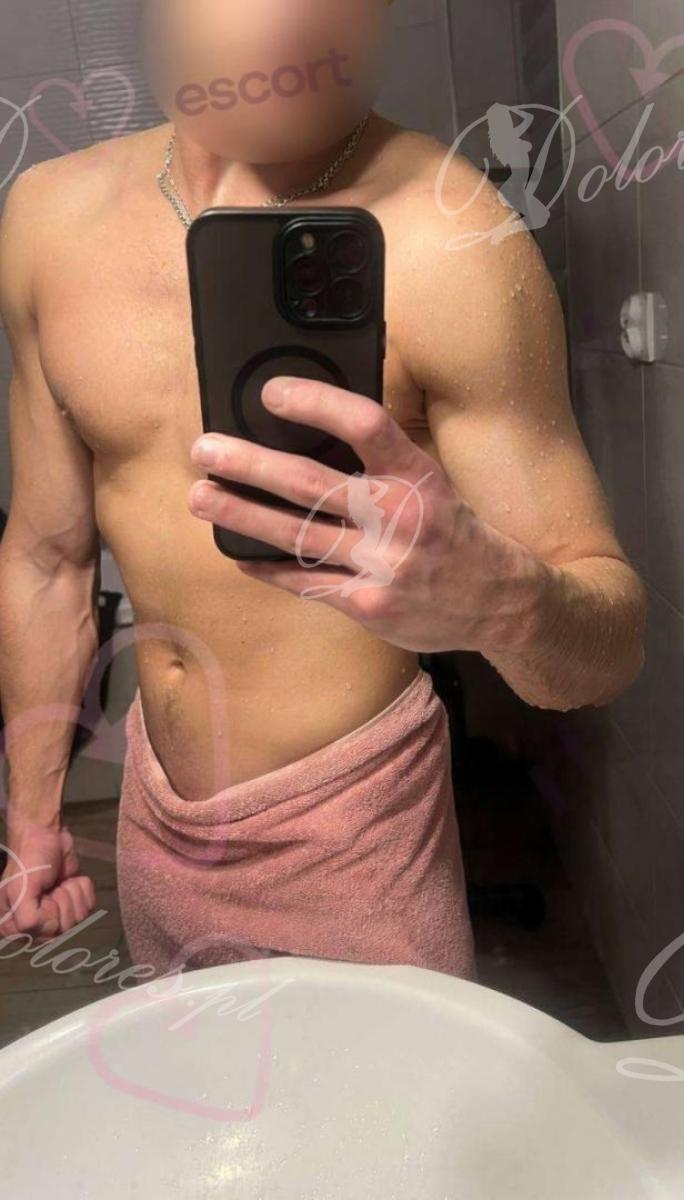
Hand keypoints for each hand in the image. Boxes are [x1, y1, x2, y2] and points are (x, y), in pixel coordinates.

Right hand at [0, 813, 95, 944]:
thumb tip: (51, 929)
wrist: (47, 834)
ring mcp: (55, 912)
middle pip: (63, 930)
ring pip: (78, 919)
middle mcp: (34, 924)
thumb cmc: (29, 859)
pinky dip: (83, 889)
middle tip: (52, 886)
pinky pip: (89, 906)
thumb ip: (29, 919)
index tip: (41, 897)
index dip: (48, 915)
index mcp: (14, 926)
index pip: (42, 936)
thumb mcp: (20, 890)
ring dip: (73, 894)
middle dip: (62, 902)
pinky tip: (71, 879)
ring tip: (60, 881)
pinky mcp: (73, 900)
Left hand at [187, 375, 543, 653]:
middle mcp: (398, 518)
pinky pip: (304, 582)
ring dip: (242, 514)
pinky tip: (237, 552)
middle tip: (205, 449)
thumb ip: (381, 460)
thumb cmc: (451, 532)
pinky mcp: (367, 605)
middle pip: (310, 484)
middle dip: (250, 464)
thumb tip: (314, 424)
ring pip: (297, 536)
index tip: (270, 393)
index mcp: (416, 476)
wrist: (496, 601)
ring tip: (200, 496)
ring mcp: (381, 566)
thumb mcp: (430, 483)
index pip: (364, 425)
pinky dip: (267, 566)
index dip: (316, 404)